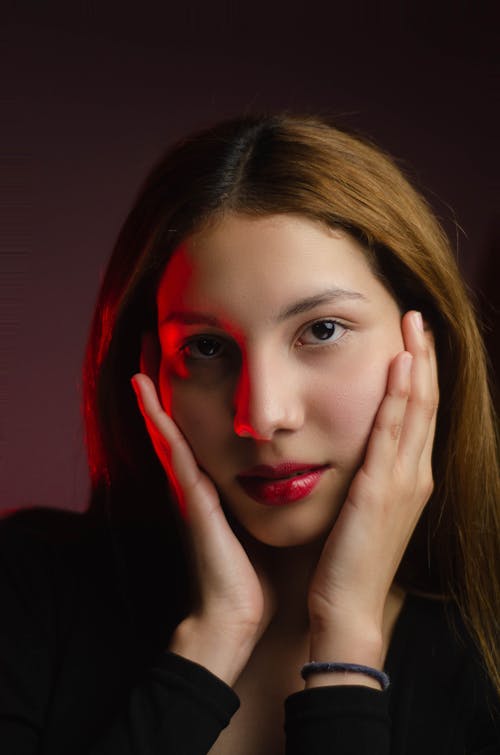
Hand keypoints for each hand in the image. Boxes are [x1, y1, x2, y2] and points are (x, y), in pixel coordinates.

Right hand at [131, 373, 272, 683]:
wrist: (237, 618)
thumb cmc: (254, 579)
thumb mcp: (264, 528)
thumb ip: (270, 502)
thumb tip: (299, 477)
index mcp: (217, 489)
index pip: (205, 436)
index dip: (198, 403)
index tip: (199, 366)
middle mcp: (198, 484)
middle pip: (181, 426)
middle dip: (169, 391)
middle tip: (157, 347)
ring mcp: (189, 490)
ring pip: (171, 431)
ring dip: (155, 396)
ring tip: (144, 357)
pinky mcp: (191, 499)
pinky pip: (173, 451)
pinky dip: (158, 421)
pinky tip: (146, 392)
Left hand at [307, 311, 437, 659]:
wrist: (346, 606)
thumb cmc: (347, 558)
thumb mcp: (361, 507)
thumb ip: (366, 474)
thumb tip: (355, 444)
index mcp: (408, 477)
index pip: (418, 413)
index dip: (419, 373)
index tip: (411, 337)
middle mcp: (415, 474)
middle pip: (425, 403)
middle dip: (423, 357)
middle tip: (417, 317)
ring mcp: (404, 482)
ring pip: (417, 410)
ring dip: (417, 365)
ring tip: (414, 326)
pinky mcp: (383, 491)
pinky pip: (394, 434)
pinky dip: (400, 398)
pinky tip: (399, 367)